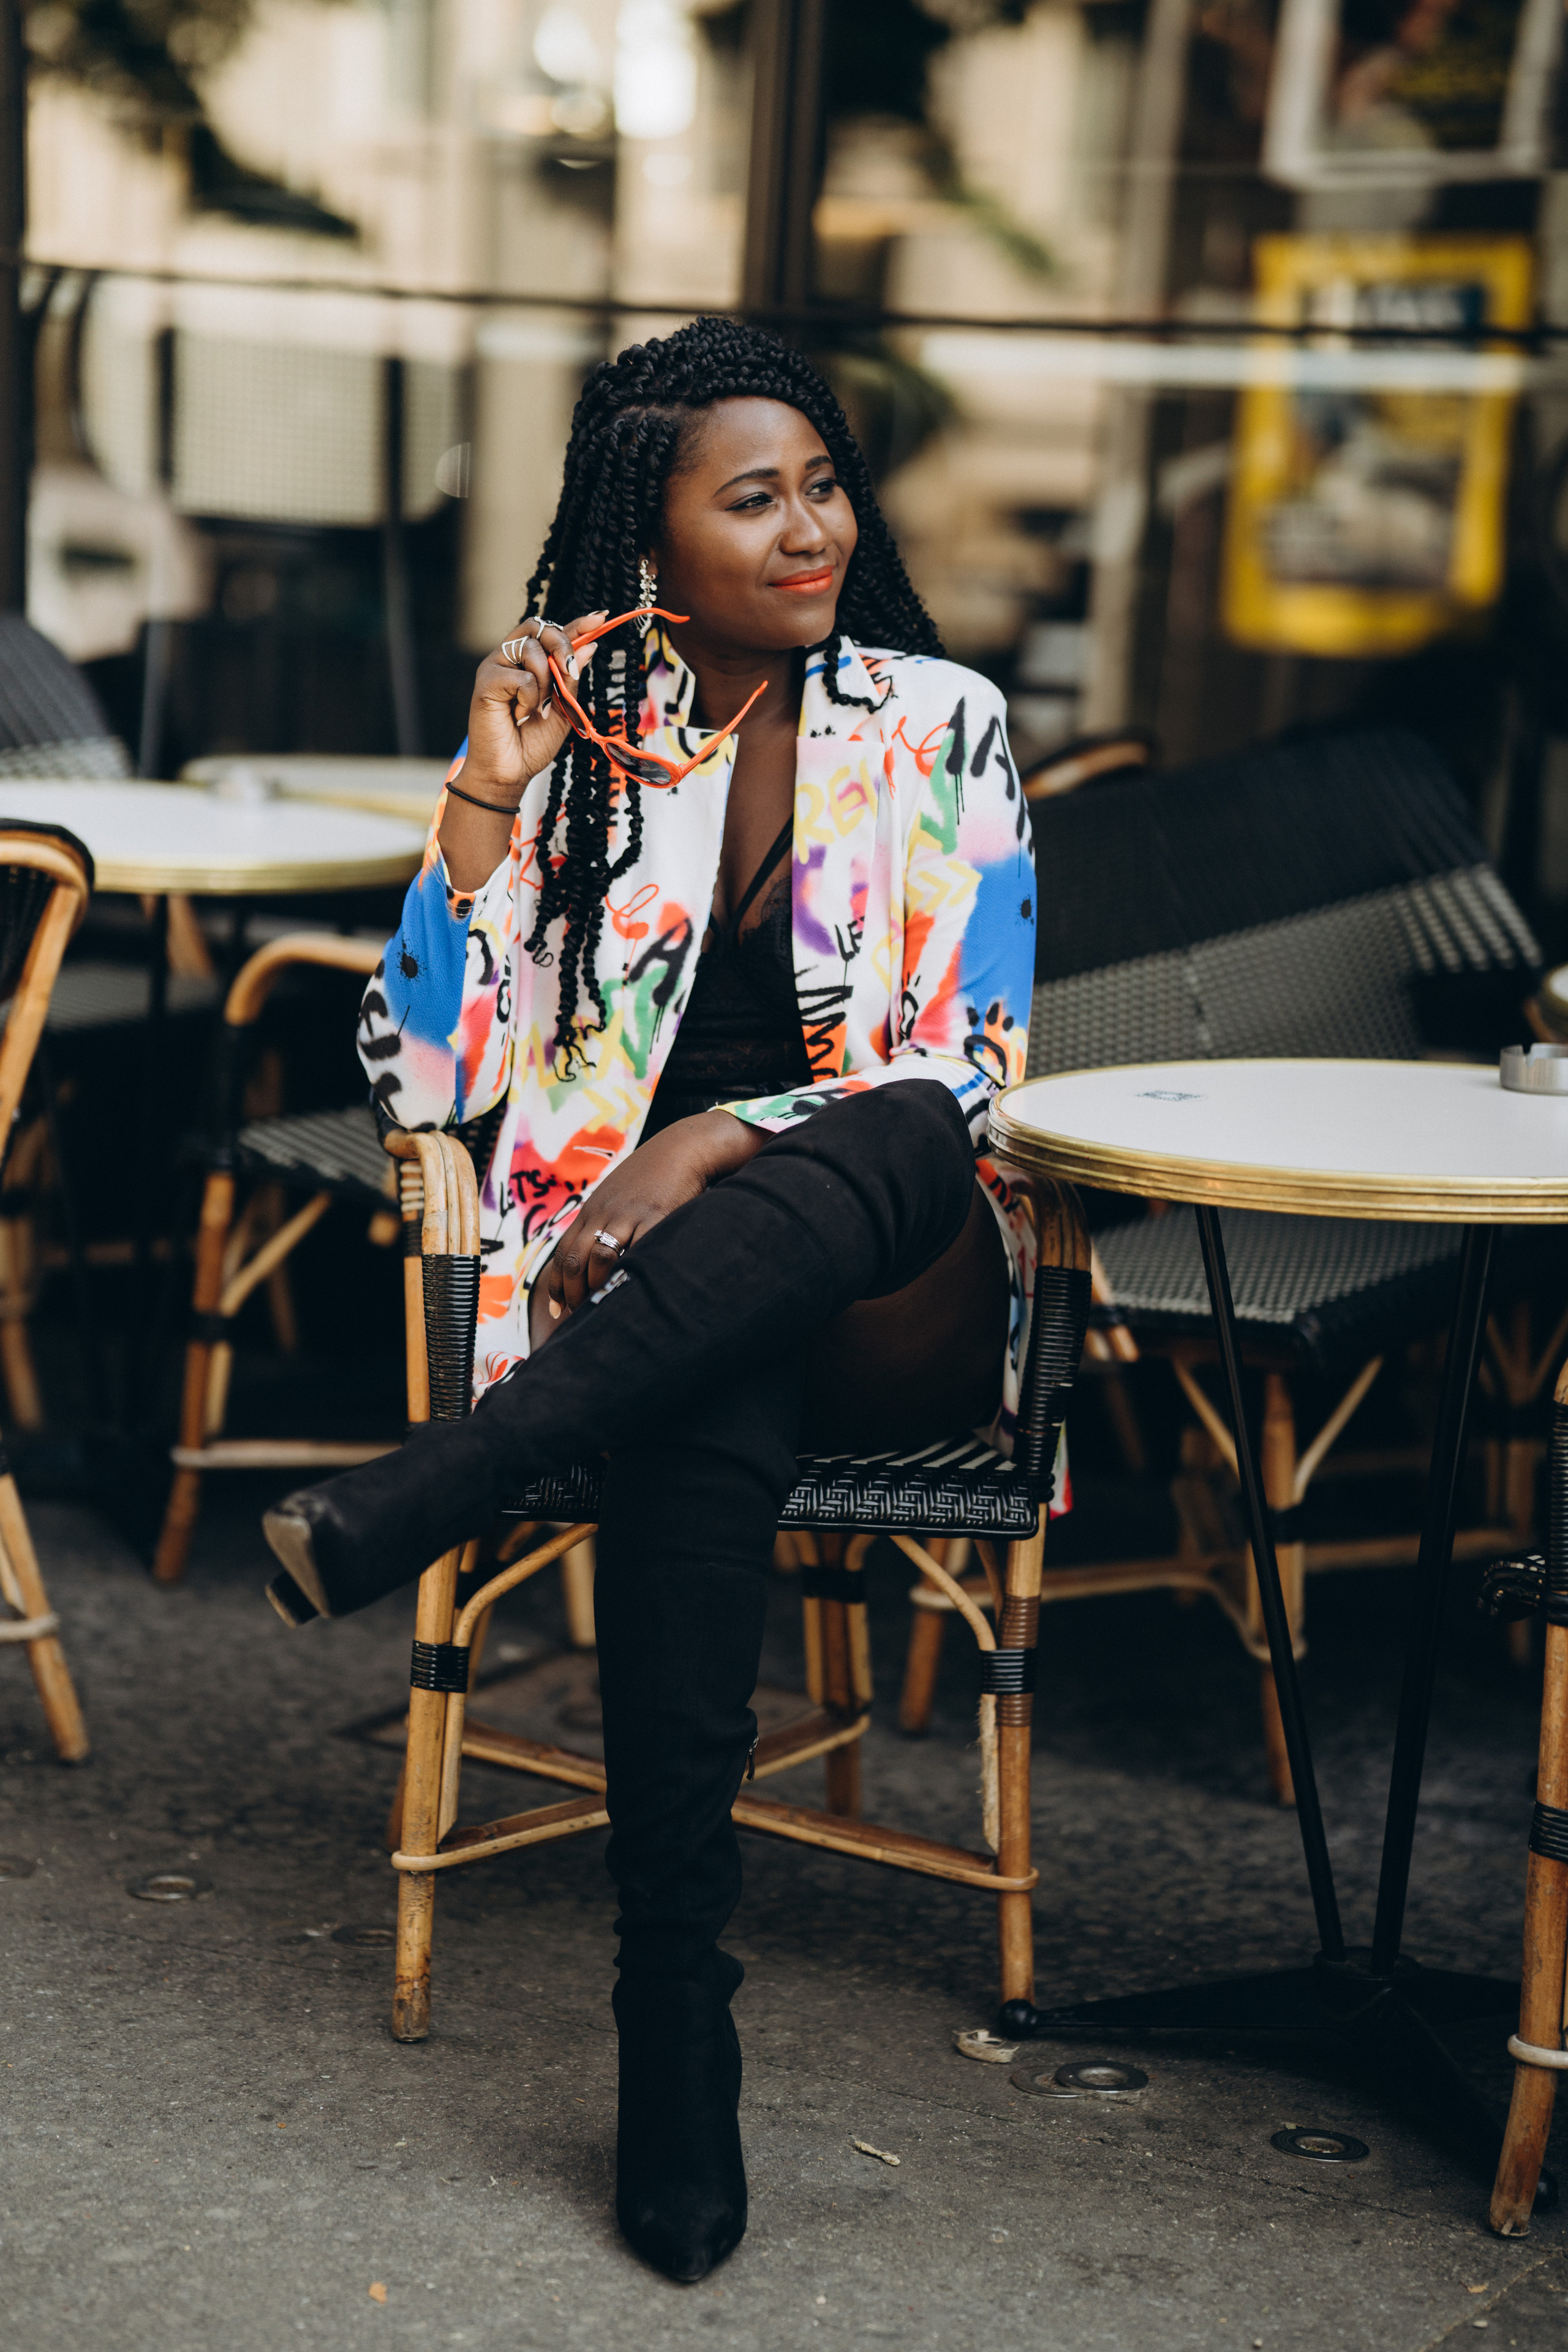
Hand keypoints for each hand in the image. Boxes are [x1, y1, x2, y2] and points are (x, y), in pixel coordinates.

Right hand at [461, 610, 607, 806]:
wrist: (510, 772)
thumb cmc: (531, 744)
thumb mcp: (563, 709)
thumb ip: (572, 679)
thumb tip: (590, 646)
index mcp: (528, 663)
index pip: (552, 633)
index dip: (577, 624)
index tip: (601, 618)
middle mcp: (509, 659)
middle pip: (539, 627)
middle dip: (563, 645)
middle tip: (571, 673)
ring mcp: (495, 668)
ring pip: (531, 649)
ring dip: (546, 681)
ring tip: (540, 708)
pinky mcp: (485, 682)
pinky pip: (520, 676)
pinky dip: (530, 697)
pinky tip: (521, 715)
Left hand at [529, 1111, 767, 1346]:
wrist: (683, 1148)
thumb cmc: (652, 1177)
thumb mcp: (617, 1196)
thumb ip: (603, 1222)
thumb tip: (593, 1257)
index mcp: (591, 1211)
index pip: (563, 1252)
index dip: (557, 1284)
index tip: (557, 1307)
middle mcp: (603, 1214)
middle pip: (574, 1260)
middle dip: (572, 1292)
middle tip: (576, 1315)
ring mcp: (628, 1216)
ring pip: (599, 1259)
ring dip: (597, 1287)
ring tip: (602, 1306)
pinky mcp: (655, 1218)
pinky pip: (637, 1251)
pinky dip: (630, 1273)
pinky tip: (632, 1289)